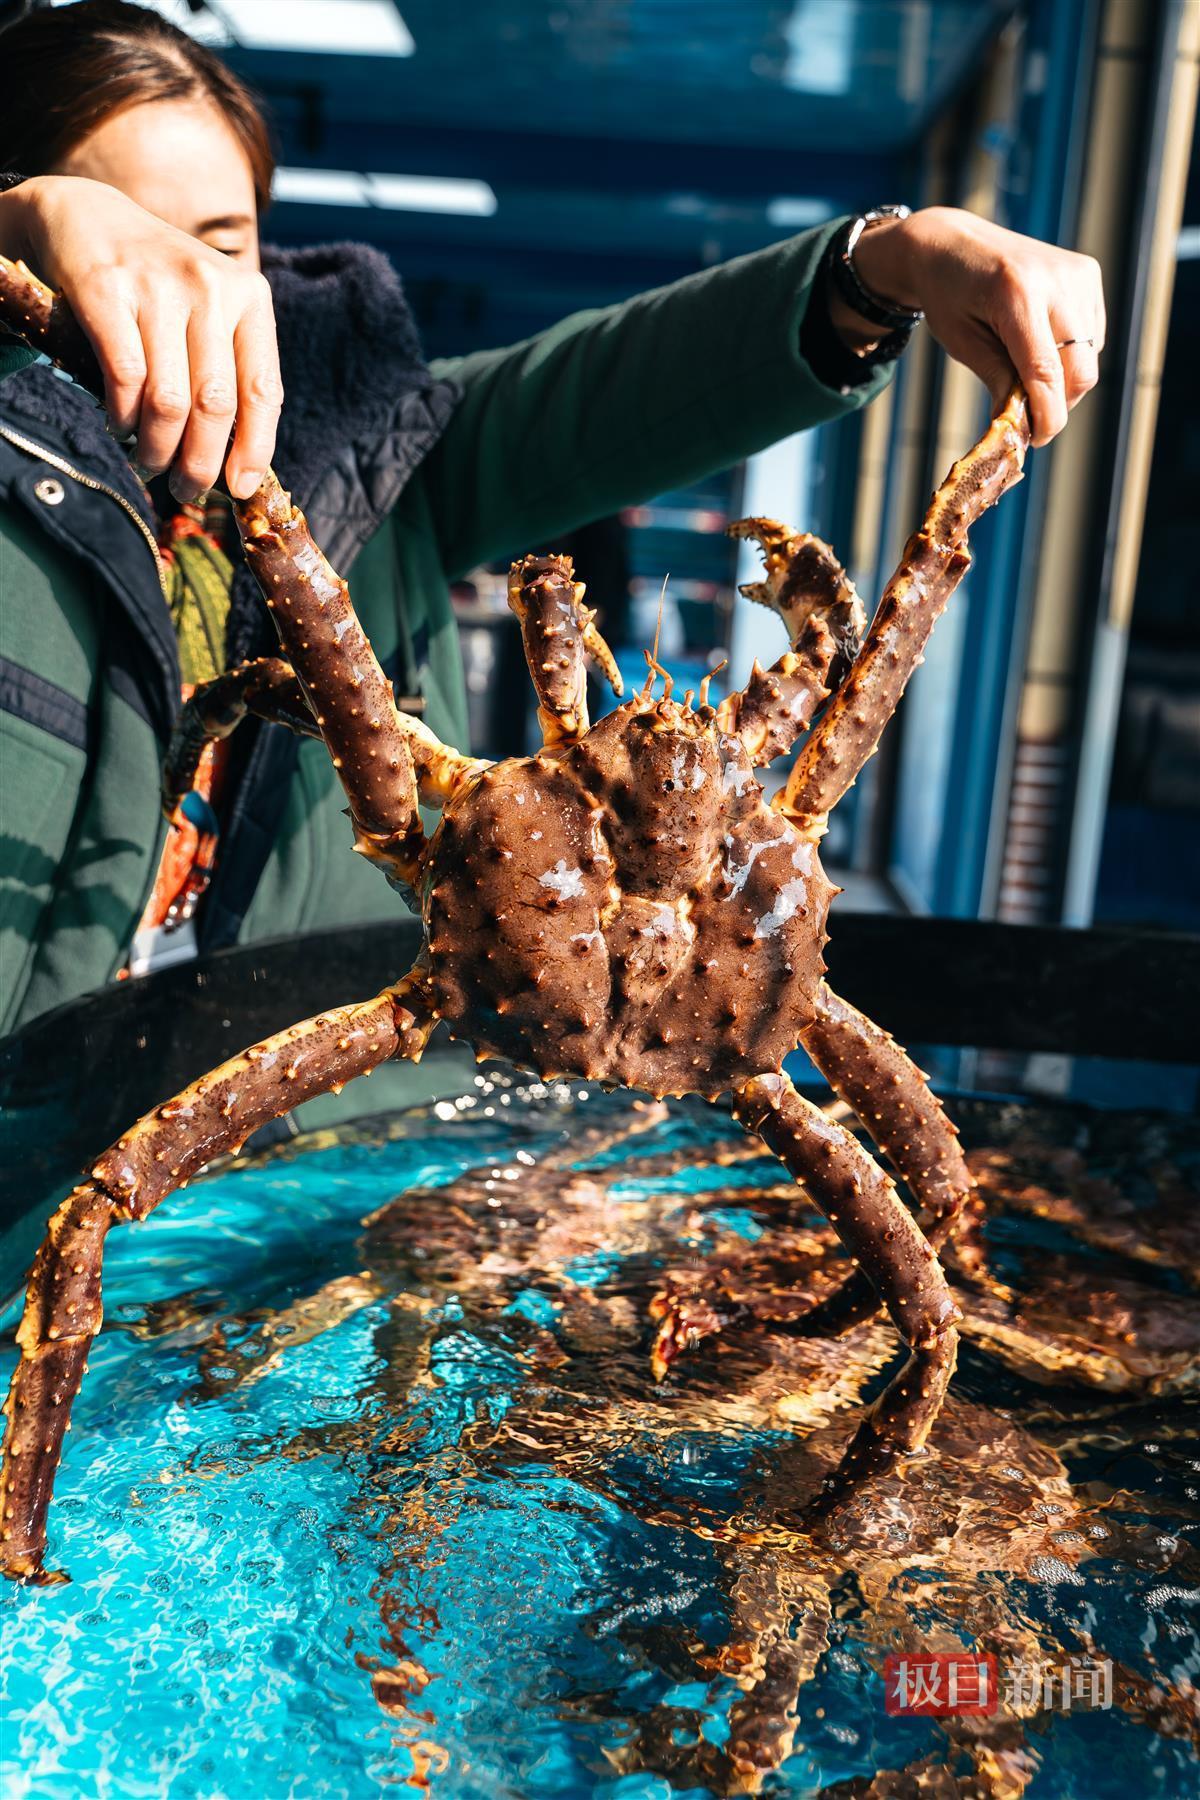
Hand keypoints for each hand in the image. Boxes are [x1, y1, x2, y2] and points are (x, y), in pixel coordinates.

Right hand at [0, 175, 280, 498]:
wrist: (86, 215)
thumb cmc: (158, 285)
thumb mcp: (209, 310)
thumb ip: (229, 368)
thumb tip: (240, 460)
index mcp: (249, 297)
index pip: (263, 390)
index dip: (254, 449)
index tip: (239, 488)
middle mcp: (210, 288)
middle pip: (215, 406)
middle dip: (200, 464)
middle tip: (185, 490)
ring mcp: (158, 287)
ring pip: (169, 402)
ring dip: (157, 449)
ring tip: (150, 462)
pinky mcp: (107, 290)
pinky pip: (125, 379)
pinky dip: (122, 418)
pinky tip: (120, 426)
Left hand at [841, 206, 1104, 446]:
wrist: (952, 242)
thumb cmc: (949, 296)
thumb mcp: (962, 343)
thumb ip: (997, 381)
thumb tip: (1021, 428)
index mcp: (1017, 295)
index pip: (1046, 373)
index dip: (1046, 415)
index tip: (1037, 439)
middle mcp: (1056, 280)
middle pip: (1080, 370)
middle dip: (1058, 403)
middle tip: (1030, 417)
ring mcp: (1077, 274)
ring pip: (1090, 356)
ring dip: (1063, 379)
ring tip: (1024, 371)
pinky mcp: (1088, 273)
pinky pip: (1092, 335)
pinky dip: (1071, 353)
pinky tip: (1040, 343)